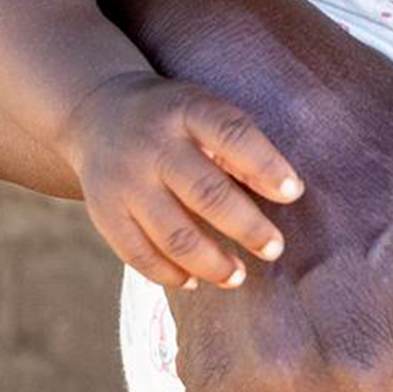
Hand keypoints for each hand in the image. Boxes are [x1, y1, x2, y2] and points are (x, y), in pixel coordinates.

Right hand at [66, 73, 303, 291]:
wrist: (98, 113)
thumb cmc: (173, 121)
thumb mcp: (203, 112)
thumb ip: (239, 149)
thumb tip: (287, 194)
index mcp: (185, 110)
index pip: (231, 134)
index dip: (265, 165)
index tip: (294, 193)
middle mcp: (152, 145)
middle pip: (205, 192)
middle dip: (247, 227)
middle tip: (274, 248)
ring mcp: (124, 181)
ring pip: (173, 234)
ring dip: (212, 263)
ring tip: (238, 276)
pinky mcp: (104, 212)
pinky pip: (139, 255)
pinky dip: (170, 274)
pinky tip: (194, 280)